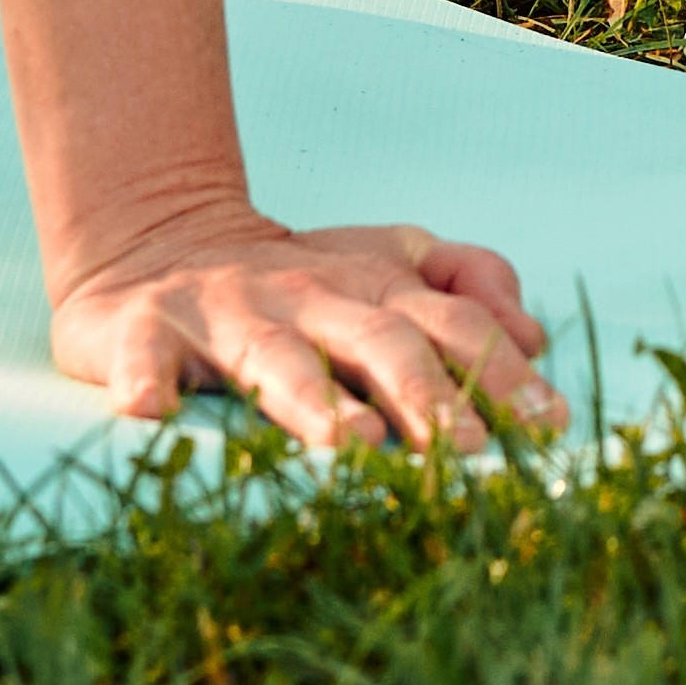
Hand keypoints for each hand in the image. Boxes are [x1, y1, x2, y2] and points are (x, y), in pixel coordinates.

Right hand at [52, 209, 565, 448]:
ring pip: (276, 357)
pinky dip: (142, 381)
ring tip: (352, 443)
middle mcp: (306, 295)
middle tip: (467, 448)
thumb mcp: (387, 260)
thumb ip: (466, 281)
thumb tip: (534, 334)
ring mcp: (224, 312)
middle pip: (378, 341)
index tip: (547, 423)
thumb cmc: (292, 278)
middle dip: (427, 392)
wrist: (155, 236)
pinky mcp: (139, 329)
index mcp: (372, 283)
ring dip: (315, 399)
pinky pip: (138, 356)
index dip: (500, 370)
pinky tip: (148, 412)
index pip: (452, 324)